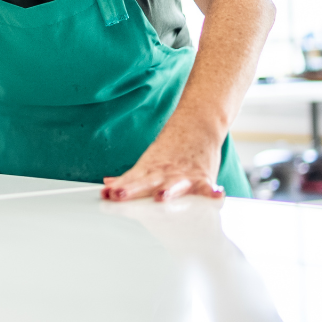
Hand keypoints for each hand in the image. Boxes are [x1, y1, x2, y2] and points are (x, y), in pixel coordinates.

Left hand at [101, 119, 224, 201]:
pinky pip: (208, 187)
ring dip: (167, 190)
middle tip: (119, 194)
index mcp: (148, 170)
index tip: (105, 194)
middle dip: (132, 189)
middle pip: (145, 182)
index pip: (130, 180)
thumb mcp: (148, 162)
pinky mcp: (203, 177)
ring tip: (160, 196)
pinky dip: (212, 192)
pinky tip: (215, 196)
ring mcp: (183, 175)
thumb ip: (130, 178)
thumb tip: (108, 184)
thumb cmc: (171, 150)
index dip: (117, 187)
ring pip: (174, 184)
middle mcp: (163, 173)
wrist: (197, 125)